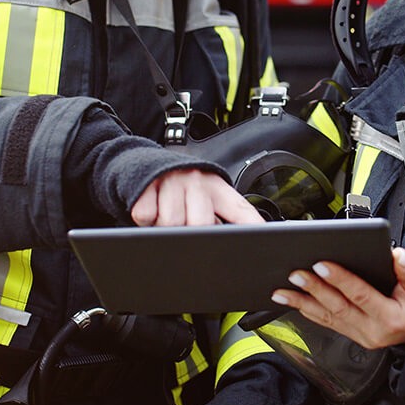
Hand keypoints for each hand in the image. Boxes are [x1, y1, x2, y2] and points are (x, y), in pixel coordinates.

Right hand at [131, 169, 264, 225]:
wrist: (141, 162)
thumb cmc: (179, 186)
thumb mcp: (205, 195)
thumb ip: (221, 217)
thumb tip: (233, 242)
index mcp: (217, 187)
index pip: (240, 208)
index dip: (252, 224)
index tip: (264, 238)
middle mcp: (196, 181)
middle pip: (201, 223)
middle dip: (193, 233)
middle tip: (185, 228)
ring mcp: (171, 181)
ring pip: (171, 223)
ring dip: (166, 229)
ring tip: (166, 215)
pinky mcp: (145, 185)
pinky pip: (146, 216)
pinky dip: (146, 220)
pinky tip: (151, 209)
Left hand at [270, 247, 404, 348]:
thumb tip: (397, 256)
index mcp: (390, 317)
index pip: (360, 295)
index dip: (340, 279)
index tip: (321, 264)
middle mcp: (372, 331)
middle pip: (337, 307)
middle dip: (314, 289)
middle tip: (295, 273)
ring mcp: (359, 335)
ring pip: (326, 317)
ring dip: (302, 302)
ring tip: (282, 290)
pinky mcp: (351, 335)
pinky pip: (326, 322)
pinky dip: (307, 311)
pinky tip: (292, 301)